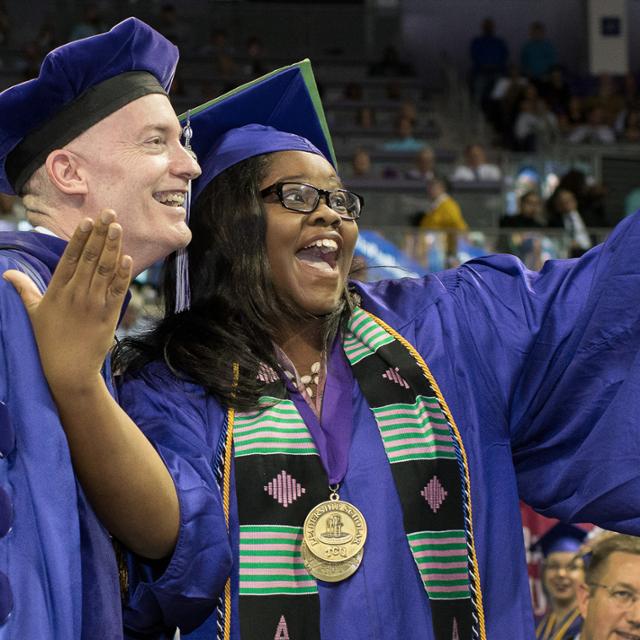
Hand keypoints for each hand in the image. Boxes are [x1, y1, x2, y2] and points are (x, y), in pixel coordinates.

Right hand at [3, 210, 131, 391]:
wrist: (67, 369)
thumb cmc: (48, 341)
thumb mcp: (32, 312)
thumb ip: (24, 289)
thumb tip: (6, 273)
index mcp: (57, 290)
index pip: (71, 258)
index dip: (81, 238)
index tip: (88, 221)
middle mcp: (76, 293)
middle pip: (91, 258)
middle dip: (101, 234)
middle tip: (110, 213)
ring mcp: (93, 303)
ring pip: (105, 270)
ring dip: (113, 247)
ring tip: (119, 227)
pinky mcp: (108, 315)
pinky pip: (117, 290)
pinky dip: (123, 274)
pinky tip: (128, 258)